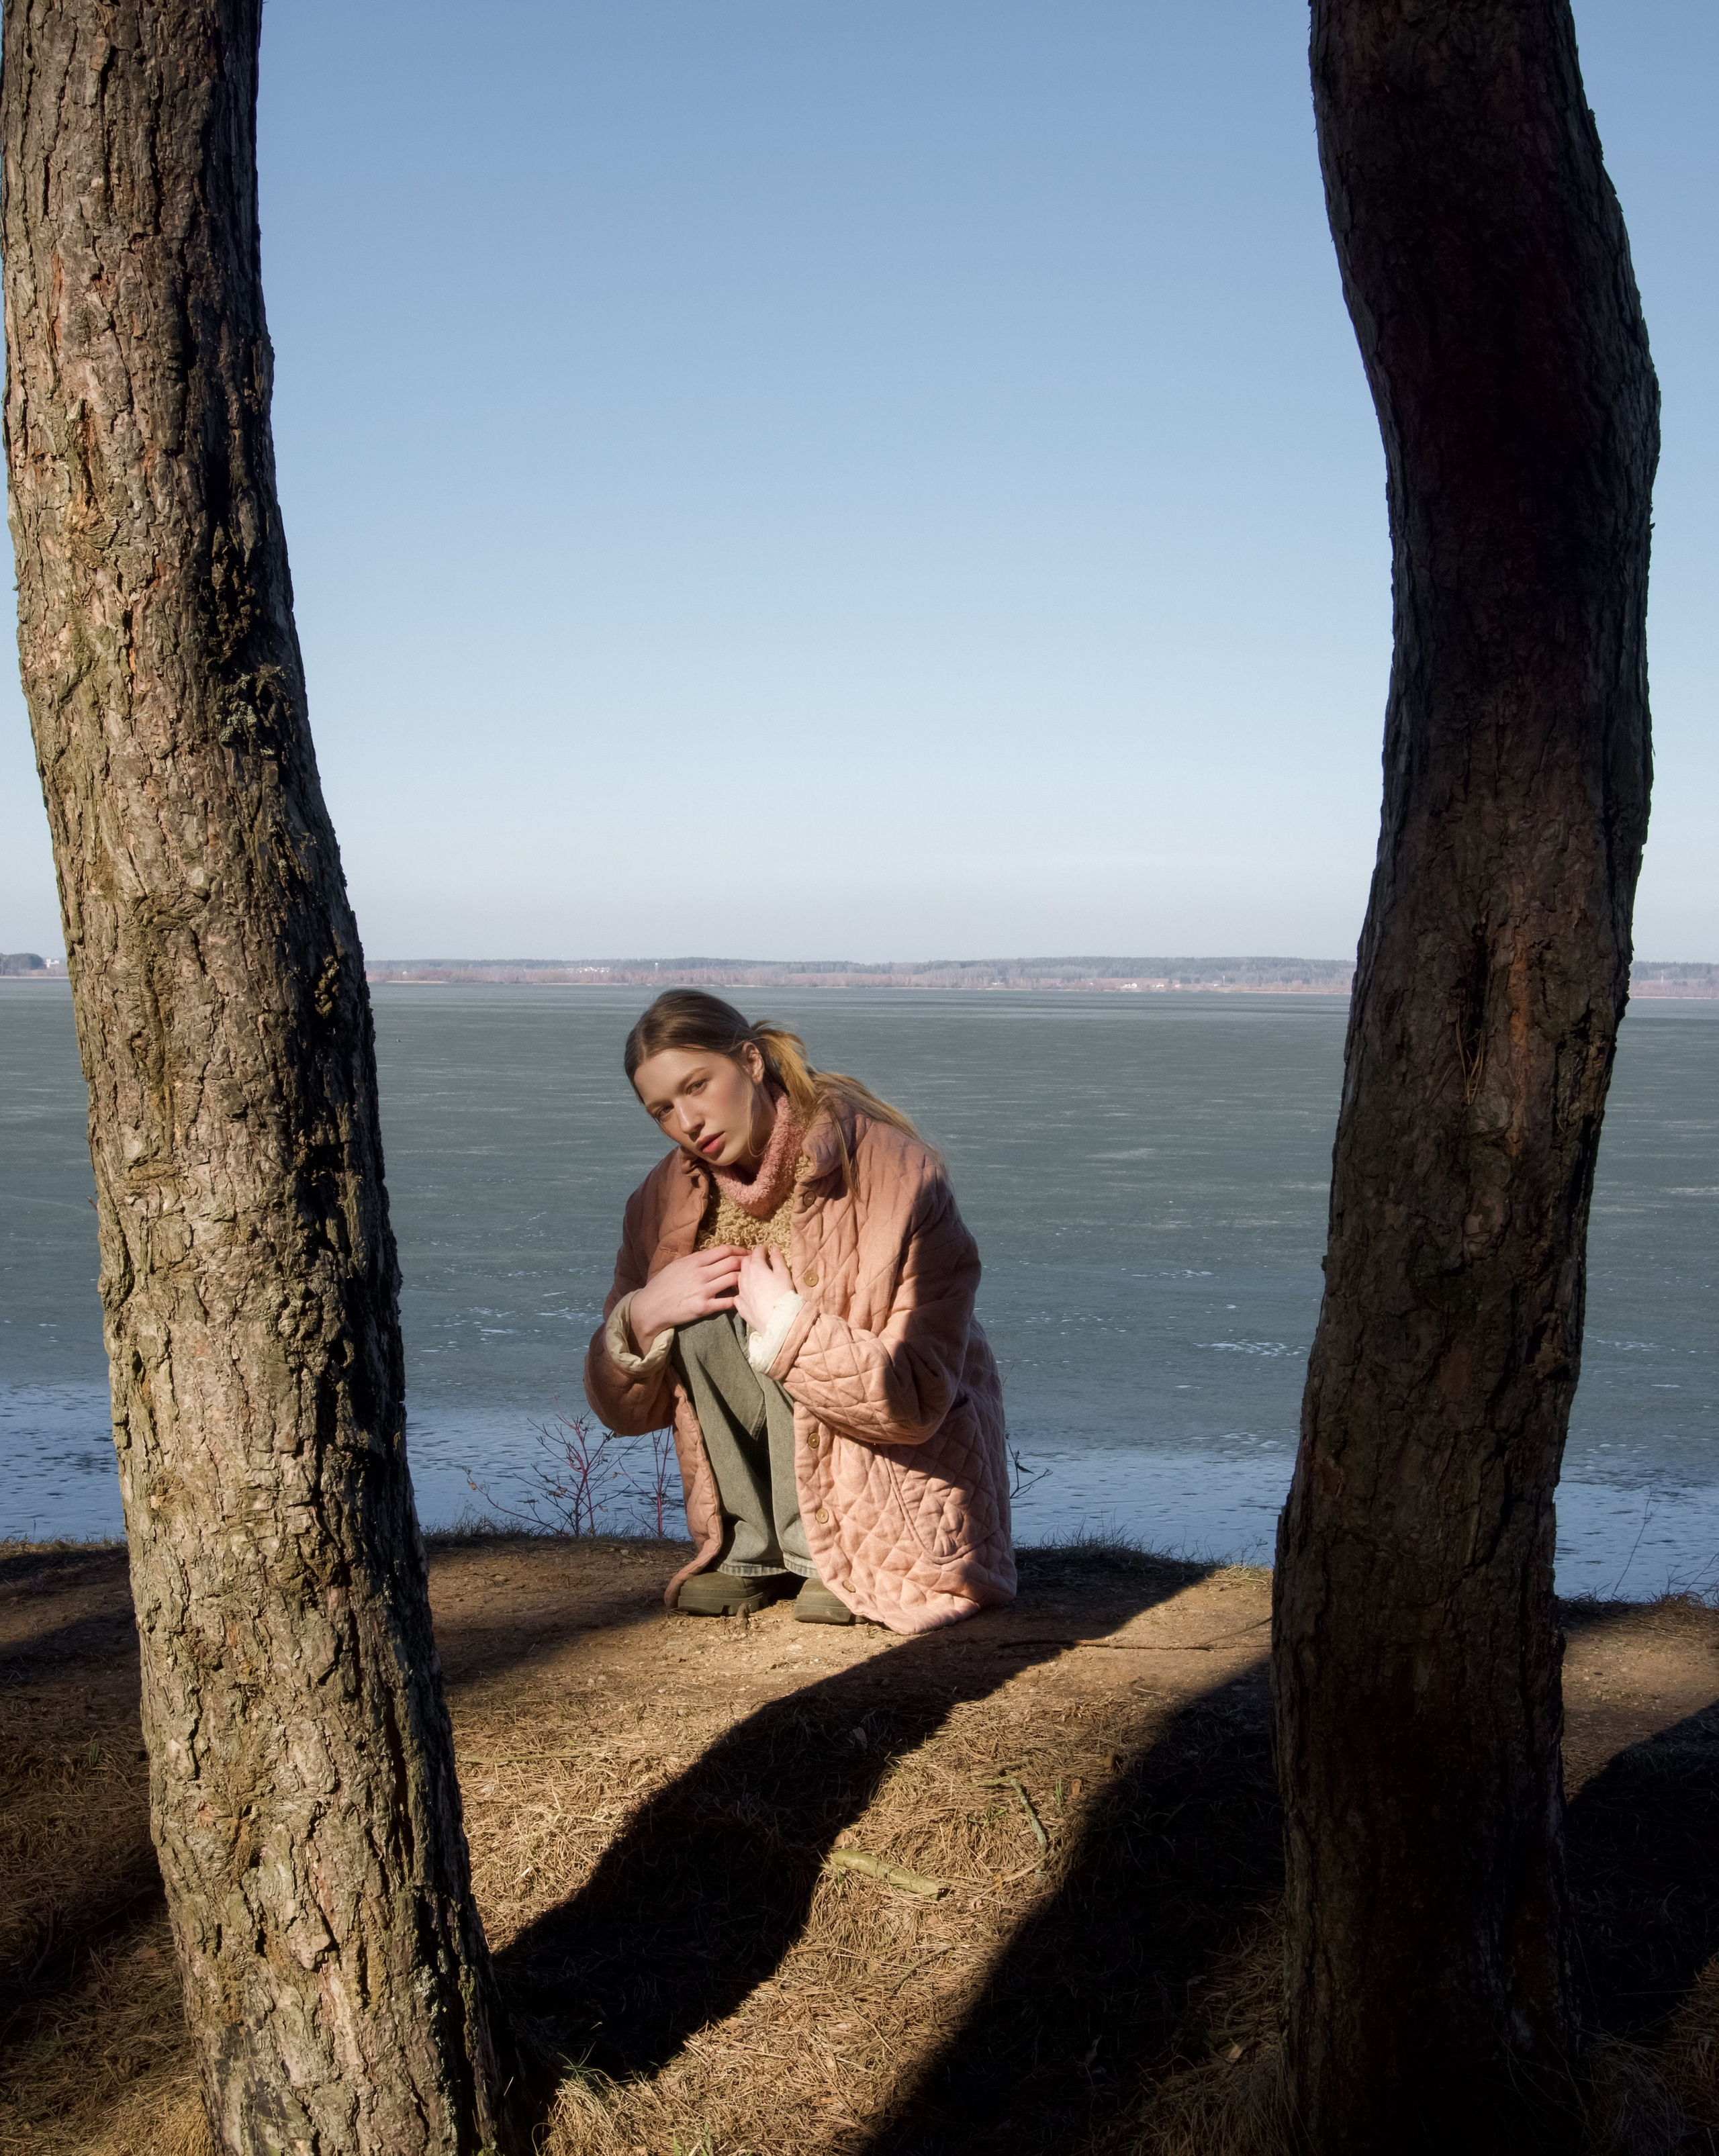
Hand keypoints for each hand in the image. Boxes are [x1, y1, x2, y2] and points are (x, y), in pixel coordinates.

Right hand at [628, 1247, 742, 1352]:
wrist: (650, 1307)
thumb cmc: (663, 1284)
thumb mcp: (678, 1265)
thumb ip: (696, 1259)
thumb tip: (714, 1255)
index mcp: (694, 1261)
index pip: (724, 1250)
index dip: (739, 1250)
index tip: (746, 1253)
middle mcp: (700, 1274)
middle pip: (732, 1263)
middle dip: (747, 1263)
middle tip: (754, 1266)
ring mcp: (703, 1291)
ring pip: (733, 1280)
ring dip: (744, 1280)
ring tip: (749, 1282)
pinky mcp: (703, 1307)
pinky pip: (727, 1302)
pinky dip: (737, 1299)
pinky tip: (740, 1298)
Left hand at [735, 1245, 794, 1333]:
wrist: (776, 1320)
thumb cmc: (783, 1295)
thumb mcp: (784, 1274)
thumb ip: (778, 1260)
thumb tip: (774, 1249)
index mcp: (756, 1267)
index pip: (756, 1252)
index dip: (762, 1248)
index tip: (766, 1249)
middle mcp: (745, 1277)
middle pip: (745, 1262)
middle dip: (751, 1258)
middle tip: (759, 1259)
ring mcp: (740, 1292)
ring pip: (739, 1277)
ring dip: (745, 1273)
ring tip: (753, 1275)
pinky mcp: (740, 1305)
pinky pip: (737, 1294)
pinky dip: (741, 1291)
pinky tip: (746, 1293)